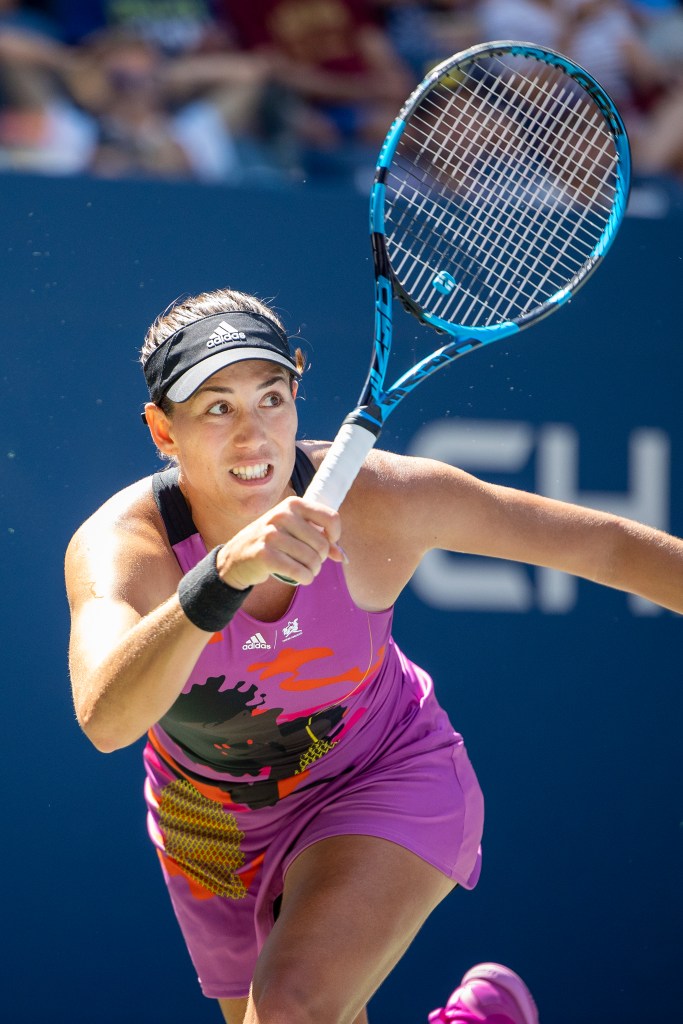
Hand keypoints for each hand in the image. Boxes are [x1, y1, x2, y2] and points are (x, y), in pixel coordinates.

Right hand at [216, 496, 343, 588]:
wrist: (237, 557)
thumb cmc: (272, 542)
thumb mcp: (295, 532)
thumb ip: (320, 540)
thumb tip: (343, 556)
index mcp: (293, 504)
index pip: (331, 518)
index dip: (335, 535)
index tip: (328, 544)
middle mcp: (282, 515)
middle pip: (322, 544)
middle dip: (320, 559)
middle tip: (311, 562)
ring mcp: (271, 534)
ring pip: (312, 560)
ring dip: (313, 571)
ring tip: (306, 571)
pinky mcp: (265, 554)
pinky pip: (298, 571)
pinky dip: (304, 578)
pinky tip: (301, 578)